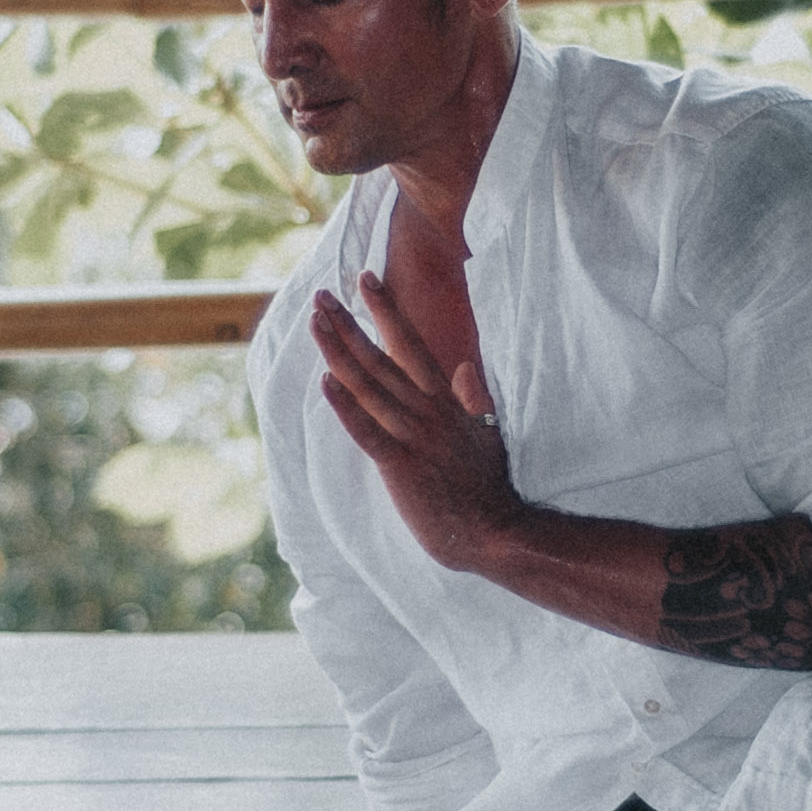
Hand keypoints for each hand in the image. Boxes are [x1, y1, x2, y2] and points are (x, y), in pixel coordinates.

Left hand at [312, 275, 521, 571]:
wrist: (495, 530)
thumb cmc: (490, 486)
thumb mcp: (488, 432)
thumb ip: (475, 397)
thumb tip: (467, 367)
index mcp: (446, 401)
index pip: (412, 344)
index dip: (387, 310)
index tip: (366, 280)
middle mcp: (427, 411)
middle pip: (381, 358)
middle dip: (349, 324)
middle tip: (321, 295)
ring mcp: (413, 437)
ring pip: (369, 387)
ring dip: (339, 354)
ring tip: (316, 324)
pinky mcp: (401, 466)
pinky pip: (367, 432)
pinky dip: (346, 407)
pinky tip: (325, 383)